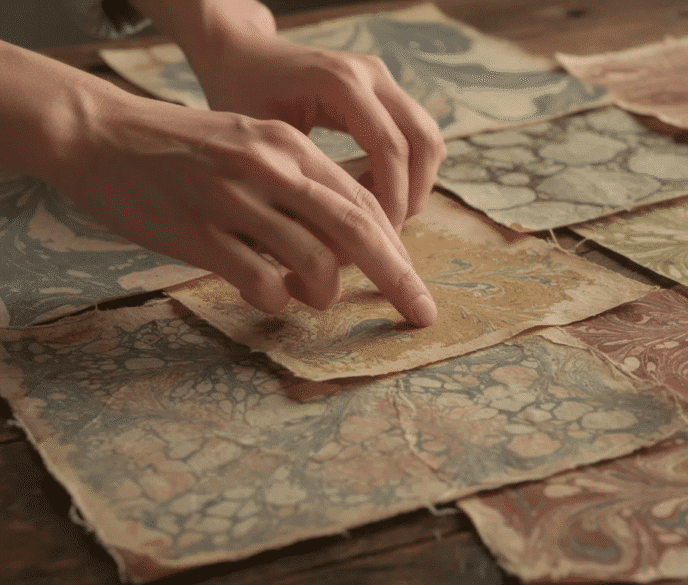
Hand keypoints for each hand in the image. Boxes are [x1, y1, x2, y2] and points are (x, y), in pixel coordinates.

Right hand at [53, 90, 436, 325]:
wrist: (98, 134)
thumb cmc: (184, 149)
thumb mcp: (252, 146)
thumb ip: (301, 185)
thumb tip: (351, 243)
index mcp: (289, 145)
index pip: (363, 202)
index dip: (396, 248)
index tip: (414, 284)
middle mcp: (268, 166)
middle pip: (355, 230)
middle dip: (397, 277)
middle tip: (419, 313)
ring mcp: (232, 198)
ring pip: (312, 260)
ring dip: (324, 292)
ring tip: (311, 296)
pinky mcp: (196, 231)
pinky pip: (258, 281)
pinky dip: (275, 299)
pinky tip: (267, 295)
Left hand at [194, 35, 446, 231]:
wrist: (241, 52)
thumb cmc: (239, 94)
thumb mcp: (258, 140)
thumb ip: (296, 184)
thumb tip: (328, 247)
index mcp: (339, 83)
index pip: (390, 147)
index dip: (393, 198)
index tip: (379, 238)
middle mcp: (370, 75)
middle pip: (424, 142)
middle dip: (413, 195)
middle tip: (389, 234)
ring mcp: (383, 79)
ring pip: (429, 140)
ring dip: (416, 185)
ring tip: (382, 216)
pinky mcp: (386, 90)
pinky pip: (417, 136)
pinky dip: (409, 170)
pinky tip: (374, 192)